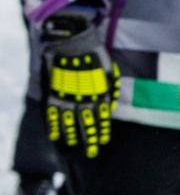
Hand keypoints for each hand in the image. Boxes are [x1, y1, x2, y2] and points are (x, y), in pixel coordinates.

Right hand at [38, 2, 116, 158]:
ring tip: (73, 145)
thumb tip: (110, 106)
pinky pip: (52, 112)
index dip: (102, 131)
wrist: (74, 41)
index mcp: (100, 95)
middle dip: (89, 140)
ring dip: (71, 135)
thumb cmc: (95, 55)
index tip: (102, 141)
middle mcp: (85, 98)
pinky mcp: (54, 91)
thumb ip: (110, 90)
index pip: (102, 119)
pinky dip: (53, 124)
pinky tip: (54, 135)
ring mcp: (68, 95)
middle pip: (87, 124)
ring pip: (69, 121)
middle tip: (90, 153)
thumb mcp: (110, 73)